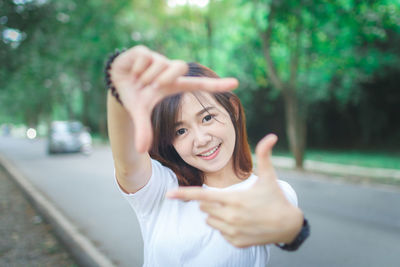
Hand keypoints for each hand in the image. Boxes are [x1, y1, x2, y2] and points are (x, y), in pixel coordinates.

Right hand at [109, 45, 237, 152]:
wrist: (117, 83)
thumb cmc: (136, 97)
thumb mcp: (141, 113)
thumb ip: (144, 130)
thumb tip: (141, 150)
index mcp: (174, 85)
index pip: (199, 84)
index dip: (217, 84)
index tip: (236, 84)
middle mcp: (169, 70)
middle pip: (179, 66)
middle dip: (163, 78)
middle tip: (149, 86)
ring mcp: (158, 59)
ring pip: (159, 64)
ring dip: (145, 76)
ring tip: (137, 80)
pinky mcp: (144, 50)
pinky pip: (145, 57)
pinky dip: (135, 68)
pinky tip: (131, 70)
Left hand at [166, 134, 303, 247]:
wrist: (288, 226)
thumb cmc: (276, 198)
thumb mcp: (270, 176)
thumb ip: (265, 155)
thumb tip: (271, 136)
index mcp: (234, 199)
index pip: (202, 195)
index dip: (184, 194)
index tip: (168, 194)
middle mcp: (230, 217)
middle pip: (204, 207)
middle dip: (210, 200)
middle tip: (229, 198)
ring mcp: (232, 231)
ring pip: (209, 220)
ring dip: (216, 214)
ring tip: (236, 210)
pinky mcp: (235, 242)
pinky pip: (220, 232)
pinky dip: (225, 226)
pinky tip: (242, 222)